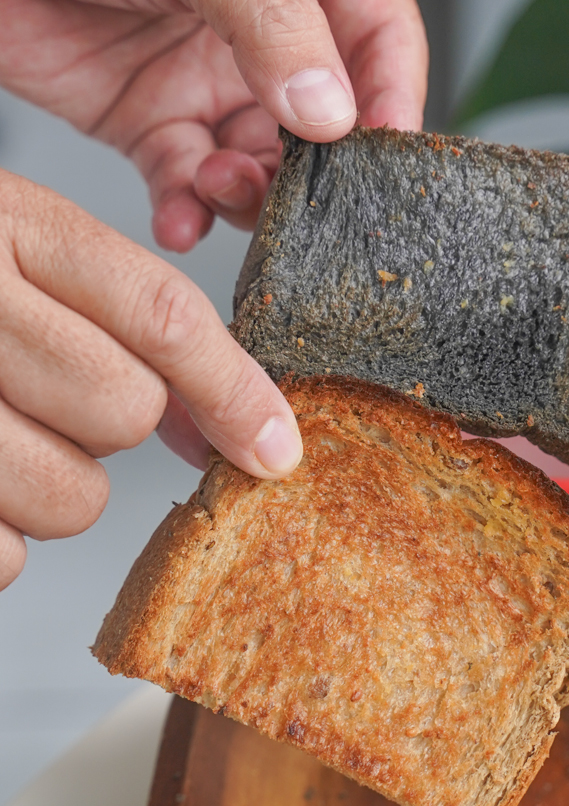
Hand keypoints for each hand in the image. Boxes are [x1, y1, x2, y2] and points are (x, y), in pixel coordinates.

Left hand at [0, 0, 427, 250]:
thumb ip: (276, 25)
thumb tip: (331, 114)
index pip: (378, 40)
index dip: (391, 99)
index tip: (384, 157)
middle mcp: (259, 37)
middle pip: (322, 123)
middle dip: (312, 170)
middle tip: (292, 190)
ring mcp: (205, 81)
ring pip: (259, 165)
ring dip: (247, 194)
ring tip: (217, 183)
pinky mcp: (149, 122)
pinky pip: (184, 182)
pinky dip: (186, 211)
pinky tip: (179, 220)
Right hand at [0, 169, 303, 589]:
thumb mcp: (16, 252)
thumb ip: (124, 322)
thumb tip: (228, 428)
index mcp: (3, 224)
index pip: (163, 317)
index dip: (236, 392)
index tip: (277, 451)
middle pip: (126, 414)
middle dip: (110, 424)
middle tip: (45, 396)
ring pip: (72, 497)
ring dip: (51, 484)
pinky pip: (0, 553)